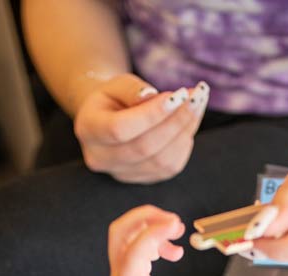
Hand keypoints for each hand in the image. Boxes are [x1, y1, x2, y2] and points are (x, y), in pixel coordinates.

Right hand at [74, 73, 208, 182]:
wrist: (109, 117)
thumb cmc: (114, 97)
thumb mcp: (117, 83)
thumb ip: (133, 89)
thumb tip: (156, 98)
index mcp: (89, 130)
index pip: (120, 129)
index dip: (151, 114)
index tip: (178, 93)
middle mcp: (101, 158)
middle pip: (145, 147)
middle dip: (177, 120)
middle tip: (197, 95)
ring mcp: (122, 174)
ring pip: (162, 160)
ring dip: (186, 130)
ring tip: (198, 103)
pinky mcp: (143, 180)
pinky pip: (171, 167)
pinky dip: (185, 142)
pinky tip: (190, 121)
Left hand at [101, 206, 200, 275]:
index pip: (134, 253)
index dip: (153, 235)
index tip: (174, 225)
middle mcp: (121, 275)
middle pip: (121, 231)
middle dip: (145, 216)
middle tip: (172, 220)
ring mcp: (122, 270)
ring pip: (127, 232)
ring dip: (151, 224)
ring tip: (177, 232)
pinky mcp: (128, 271)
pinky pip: (137, 243)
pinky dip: (155, 239)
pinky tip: (172, 252)